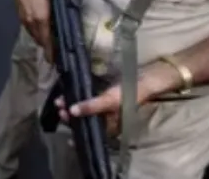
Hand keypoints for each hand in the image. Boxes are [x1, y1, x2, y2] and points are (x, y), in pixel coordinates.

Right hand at [13, 0, 51, 60]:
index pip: (44, 38)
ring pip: (30, 28)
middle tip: (52, 52)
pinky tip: (36, 24)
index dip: (49, 50)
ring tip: (45, 41)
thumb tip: (58, 28)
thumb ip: (55, 14)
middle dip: (43, 45)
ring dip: (38, 36)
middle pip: (36, 36)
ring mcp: (21, 10)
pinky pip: (26, 20)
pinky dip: (32, 26)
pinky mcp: (18, 3)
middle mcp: (28, 16)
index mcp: (38, 16)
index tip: (54, 61)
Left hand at [54, 60, 179, 134]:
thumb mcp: (111, 100)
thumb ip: (92, 106)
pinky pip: (89, 99)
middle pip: (85, 120)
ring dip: (73, 105)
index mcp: (110, 127)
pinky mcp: (106, 96)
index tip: (63, 119)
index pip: (89, 131)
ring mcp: (107, 108)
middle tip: (59, 106)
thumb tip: (72, 111)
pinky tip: (71, 92)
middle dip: (70, 115)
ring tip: (60, 99)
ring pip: (86, 109)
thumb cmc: (132, 93)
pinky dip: (80, 97)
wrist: (150, 77)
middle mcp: (108, 119)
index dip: (75, 127)